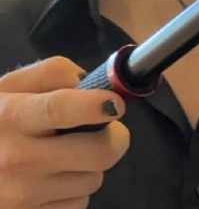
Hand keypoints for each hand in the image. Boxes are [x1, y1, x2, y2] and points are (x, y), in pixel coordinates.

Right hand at [0, 56, 129, 208]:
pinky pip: (78, 203)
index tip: (116, 104)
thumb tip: (93, 84)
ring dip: (88, 166)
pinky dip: (73, 191)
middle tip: (104, 129)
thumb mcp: (9, 87)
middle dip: (112, 138)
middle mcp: (14, 158)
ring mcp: (21, 195)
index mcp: (9, 117)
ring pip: (93, 179)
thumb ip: (53, 74)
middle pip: (100, 152)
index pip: (60, 108)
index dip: (95, 105)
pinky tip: (50, 180)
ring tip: (62, 155)